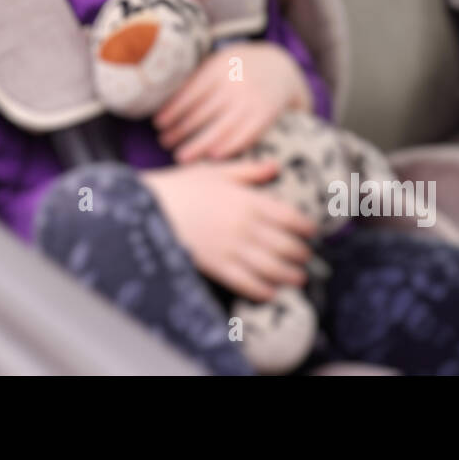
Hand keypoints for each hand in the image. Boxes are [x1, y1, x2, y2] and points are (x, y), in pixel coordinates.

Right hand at [139, 160, 317, 301]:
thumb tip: (275, 166)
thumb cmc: (182, 186)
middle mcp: (246, 226)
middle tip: (306, 257)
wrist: (147, 208)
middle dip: (301, 254)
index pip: (290, 217)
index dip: (306, 227)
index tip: (311, 232)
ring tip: (298, 279)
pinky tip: (271, 292)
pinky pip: (248, 284)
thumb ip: (248, 171)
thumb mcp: (216, 171)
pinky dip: (264, 291)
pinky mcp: (218, 267)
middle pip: (287, 245)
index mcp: (249, 200)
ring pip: (273, 268)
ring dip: (290, 276)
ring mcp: (233, 249)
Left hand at [152, 41, 311, 162]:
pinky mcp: (265, 115)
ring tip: (181, 156)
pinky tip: (212, 156)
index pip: (190, 92)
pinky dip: (228, 147)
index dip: (172, 110)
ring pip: (220, 128)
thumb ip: (197, 78)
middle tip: (164, 143)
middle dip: (180, 130)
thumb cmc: (237, 68)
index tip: (158, 124)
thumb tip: (163, 100)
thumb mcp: (218, 62)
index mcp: (218, 68)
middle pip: (202, 113)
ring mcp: (251, 100)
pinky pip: (244, 135)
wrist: (279, 67)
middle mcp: (235, 83)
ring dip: (198, 145)